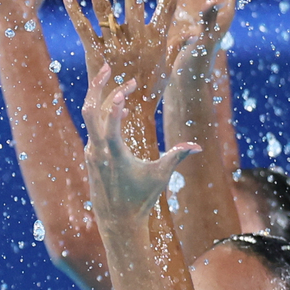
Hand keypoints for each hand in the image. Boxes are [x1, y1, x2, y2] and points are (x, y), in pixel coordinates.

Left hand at [64, 0, 190, 127]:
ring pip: (105, 8)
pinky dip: (75, 13)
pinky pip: (84, 30)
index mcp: (156, 38)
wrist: (129, 116)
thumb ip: (178, 45)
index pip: (169, 6)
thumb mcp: (169, 66)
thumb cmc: (150, 91)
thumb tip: (197, 31)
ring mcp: (115, 44)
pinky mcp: (96, 54)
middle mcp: (136, 37)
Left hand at [82, 64, 198, 222]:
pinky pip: (94, 129)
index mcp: (114, 155)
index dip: (115, 104)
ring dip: (106, 99)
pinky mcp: (91, 156)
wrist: (117, 221)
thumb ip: (176, 158)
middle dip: (98, 87)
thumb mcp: (160, 177)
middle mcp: (98, 151)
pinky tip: (119, 107)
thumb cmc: (140, 199)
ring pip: (92, 118)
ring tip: (126, 87)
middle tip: (109, 68)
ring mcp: (91, 153)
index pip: (109, 125)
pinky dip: (105, 114)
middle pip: (90, 112)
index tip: (124, 87)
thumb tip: (198, 146)